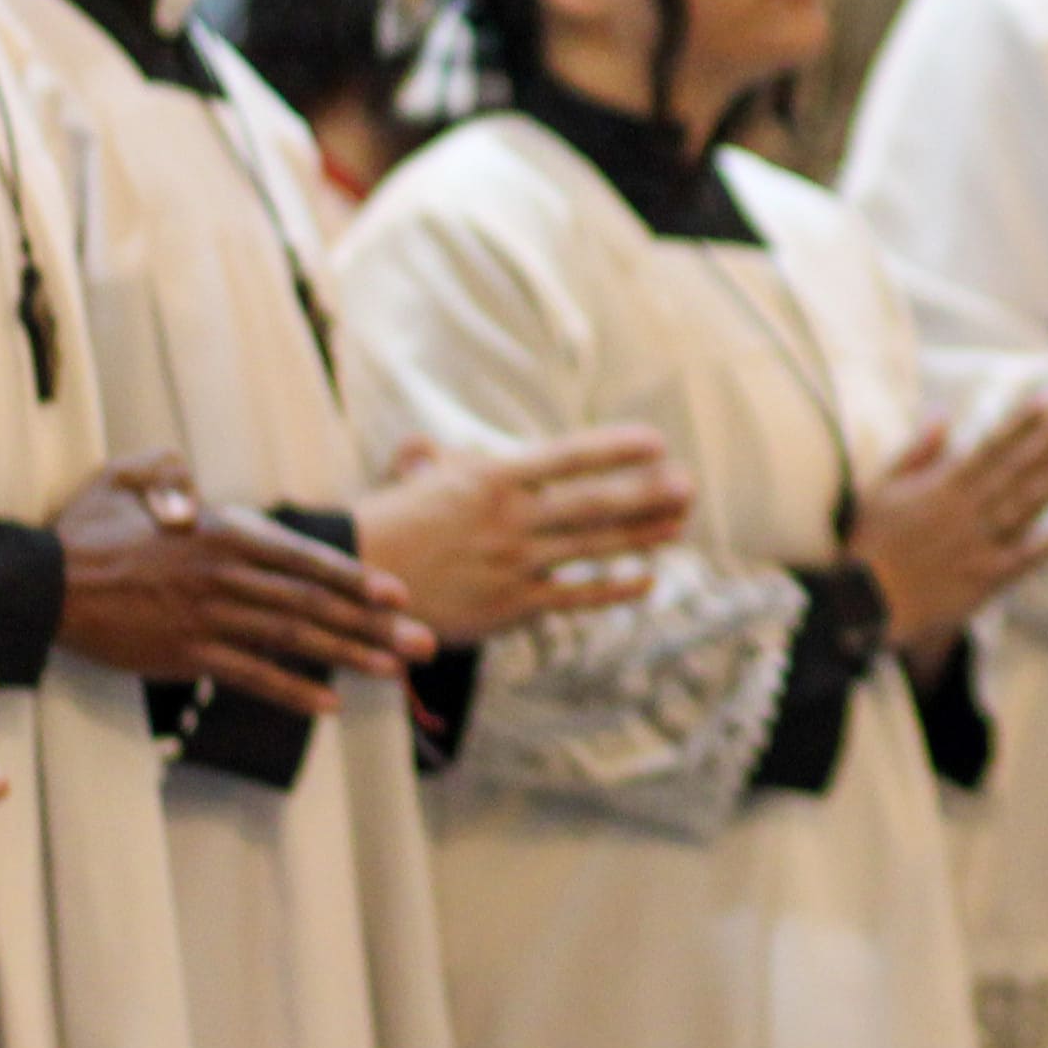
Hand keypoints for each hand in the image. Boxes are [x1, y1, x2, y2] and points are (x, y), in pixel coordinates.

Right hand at [59, 456, 430, 715]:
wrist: (41, 586)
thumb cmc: (86, 529)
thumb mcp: (126, 474)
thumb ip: (168, 469)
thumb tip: (194, 502)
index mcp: (220, 531)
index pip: (303, 557)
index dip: (354, 577)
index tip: (399, 594)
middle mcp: (224, 575)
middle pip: (313, 602)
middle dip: (375, 623)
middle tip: (425, 642)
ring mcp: (208, 618)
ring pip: (292, 640)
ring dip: (348, 656)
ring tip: (394, 672)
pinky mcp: (186, 655)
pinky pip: (250, 675)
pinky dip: (292, 690)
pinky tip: (329, 706)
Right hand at [362, 428, 692, 648]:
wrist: (359, 583)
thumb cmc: (390, 525)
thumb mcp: (418, 478)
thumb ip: (441, 460)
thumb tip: (428, 448)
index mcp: (490, 478)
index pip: (566, 456)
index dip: (615, 448)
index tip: (657, 442)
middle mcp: (509, 518)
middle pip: (593, 503)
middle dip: (646, 494)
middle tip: (688, 486)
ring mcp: (514, 563)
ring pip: (592, 547)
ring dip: (643, 535)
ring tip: (680, 524)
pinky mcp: (512, 605)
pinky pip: (575, 596)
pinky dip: (613, 588)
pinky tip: (646, 580)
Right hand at [854, 397, 1047, 656]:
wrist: (863, 608)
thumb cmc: (870, 545)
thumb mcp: (881, 489)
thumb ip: (916, 452)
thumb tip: (943, 413)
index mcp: (942, 488)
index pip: (992, 446)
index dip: (1024, 421)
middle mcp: (967, 512)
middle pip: (1018, 468)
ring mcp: (979, 546)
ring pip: (1028, 504)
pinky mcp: (987, 580)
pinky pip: (1029, 558)